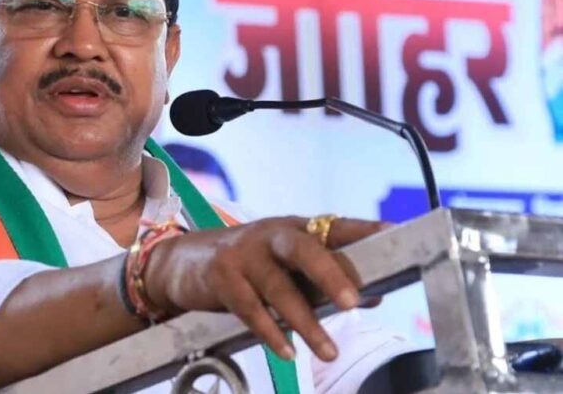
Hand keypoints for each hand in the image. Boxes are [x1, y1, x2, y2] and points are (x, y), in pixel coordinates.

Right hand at [143, 216, 387, 361]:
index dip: (364, 229)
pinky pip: (249, 307)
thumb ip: (325, 280)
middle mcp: (271, 234)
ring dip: (305, 322)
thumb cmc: (248, 266)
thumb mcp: (286, 267)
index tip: (394, 232)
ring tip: (328, 352)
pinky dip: (269, 331)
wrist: (184, 263)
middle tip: (353, 302)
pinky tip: (286, 352)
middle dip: (331, 274)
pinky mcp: (221, 275)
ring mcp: (244, 253)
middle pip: (304, 249)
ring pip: (278, 287)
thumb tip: (375, 297)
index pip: (334, 226)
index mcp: (294, 228)